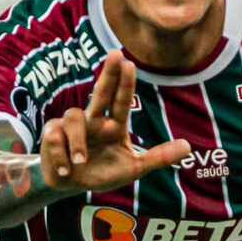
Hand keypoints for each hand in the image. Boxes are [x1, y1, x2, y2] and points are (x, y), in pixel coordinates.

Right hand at [40, 51, 188, 192]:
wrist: (69, 187)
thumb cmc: (102, 173)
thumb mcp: (133, 168)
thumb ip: (158, 157)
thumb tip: (189, 147)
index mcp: (113, 126)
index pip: (121, 101)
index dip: (125, 84)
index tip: (129, 63)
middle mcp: (93, 120)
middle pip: (100, 92)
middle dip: (108, 74)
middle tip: (116, 54)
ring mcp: (71, 126)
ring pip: (73, 118)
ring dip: (78, 143)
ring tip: (81, 163)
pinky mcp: (52, 135)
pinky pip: (55, 139)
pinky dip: (62, 157)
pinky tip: (67, 171)